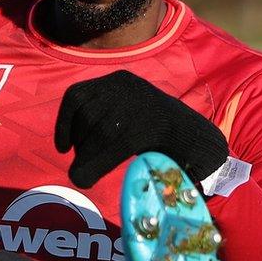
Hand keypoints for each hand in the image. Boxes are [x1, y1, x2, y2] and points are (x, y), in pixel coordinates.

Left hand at [55, 70, 227, 187]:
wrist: (199, 141)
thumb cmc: (160, 135)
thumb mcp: (129, 117)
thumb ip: (103, 124)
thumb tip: (75, 166)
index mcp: (121, 81)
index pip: (77, 95)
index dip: (64, 122)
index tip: (62, 147)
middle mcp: (128, 87)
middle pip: (86, 116)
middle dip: (80, 144)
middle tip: (87, 162)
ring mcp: (139, 104)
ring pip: (96, 133)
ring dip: (87, 157)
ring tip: (91, 171)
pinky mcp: (146, 126)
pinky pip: (110, 147)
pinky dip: (94, 166)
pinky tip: (86, 180)